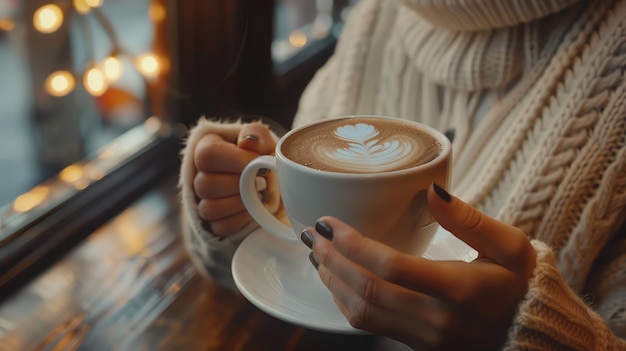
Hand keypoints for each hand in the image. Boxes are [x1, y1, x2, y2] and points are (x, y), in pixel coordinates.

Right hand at [193, 122, 275, 236]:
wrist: (270, 181)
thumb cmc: (262, 156)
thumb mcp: (263, 140)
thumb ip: (256, 134)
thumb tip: (248, 142)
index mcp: (206, 148)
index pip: (207, 155)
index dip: (236, 161)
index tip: (259, 164)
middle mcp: (198, 175)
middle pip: (206, 185)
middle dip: (241, 185)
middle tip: (261, 182)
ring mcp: (202, 201)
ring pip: (209, 209)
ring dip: (241, 203)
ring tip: (258, 195)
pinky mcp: (213, 223)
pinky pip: (221, 227)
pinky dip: (242, 220)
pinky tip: (254, 209)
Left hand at [301, 184, 535, 349]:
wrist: (530, 334)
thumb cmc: (520, 285)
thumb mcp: (510, 246)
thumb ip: (469, 219)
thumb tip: (431, 189)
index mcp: (459, 288)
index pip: (391, 267)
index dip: (352, 244)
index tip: (328, 221)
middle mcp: (436, 318)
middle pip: (367, 290)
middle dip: (332, 260)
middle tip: (313, 234)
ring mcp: (425, 337)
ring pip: (362, 312)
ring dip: (333, 281)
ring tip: (317, 255)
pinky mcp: (417, 345)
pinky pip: (371, 326)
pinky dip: (346, 303)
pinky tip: (337, 282)